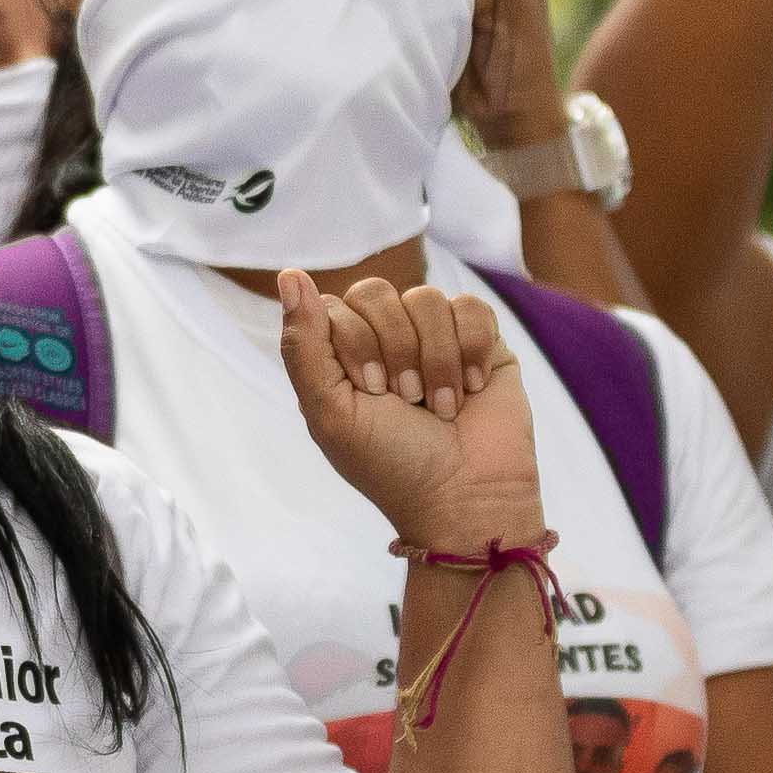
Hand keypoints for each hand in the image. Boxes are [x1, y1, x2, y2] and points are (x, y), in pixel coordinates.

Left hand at [271, 271, 544, 549]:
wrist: (465, 496)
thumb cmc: (391, 463)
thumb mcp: (330, 411)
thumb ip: (304, 344)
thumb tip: (290, 275)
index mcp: (342, 355)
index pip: (333, 306)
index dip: (354, 342)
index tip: (371, 391)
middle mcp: (385, 339)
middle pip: (375, 292)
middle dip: (393, 349)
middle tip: (406, 397)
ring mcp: (434, 337)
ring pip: (426, 298)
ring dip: (435, 359)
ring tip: (441, 406)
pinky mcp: (482, 341)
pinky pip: (472, 308)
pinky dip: (472, 351)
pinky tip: (471, 389)